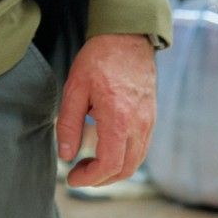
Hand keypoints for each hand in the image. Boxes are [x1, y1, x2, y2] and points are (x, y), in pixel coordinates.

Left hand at [56, 33, 156, 187]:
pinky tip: (105, 150)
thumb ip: (69, 124)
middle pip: (125, 169)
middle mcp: (139, 124)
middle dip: (101, 179)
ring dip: (113, 170)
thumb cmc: (98, 59)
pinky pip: (141, 148)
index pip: (110, 164)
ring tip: (89, 164)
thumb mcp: (75, 88)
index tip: (72, 178)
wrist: (127, 38)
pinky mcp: (151, 117)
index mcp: (119, 118)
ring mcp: (149, 122)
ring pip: (136, 161)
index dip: (90, 178)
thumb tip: (66, 155)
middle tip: (79, 174)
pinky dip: (124, 158)